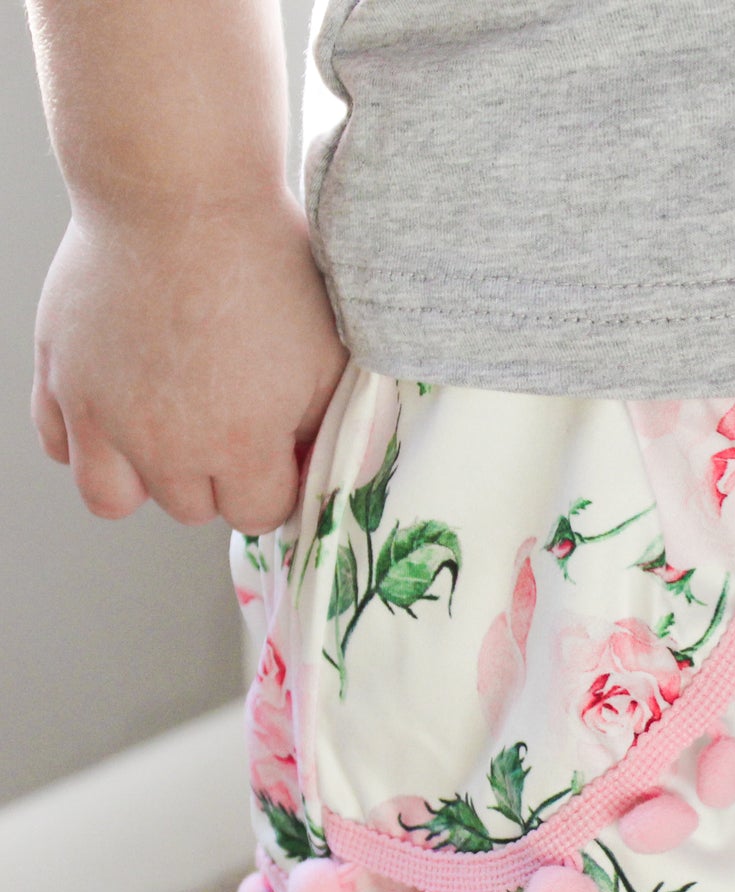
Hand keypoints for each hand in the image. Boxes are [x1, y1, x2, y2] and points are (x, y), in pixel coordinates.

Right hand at [31, 189, 349, 533]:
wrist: (179, 190)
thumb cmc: (262, 264)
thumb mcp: (327, 357)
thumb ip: (328, 428)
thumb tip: (330, 474)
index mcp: (237, 443)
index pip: (258, 513)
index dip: (278, 482)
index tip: (280, 449)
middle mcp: (163, 442)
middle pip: (192, 508)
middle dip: (219, 476)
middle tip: (231, 421)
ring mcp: (101, 413)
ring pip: (114, 498)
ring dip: (148, 477)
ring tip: (173, 433)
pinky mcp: (60, 376)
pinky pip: (60, 446)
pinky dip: (89, 440)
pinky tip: (123, 409)